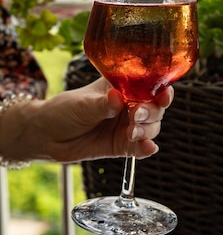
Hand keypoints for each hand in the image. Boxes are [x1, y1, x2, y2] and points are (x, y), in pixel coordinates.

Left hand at [1, 78, 173, 162]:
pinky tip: (148, 148)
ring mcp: (126, 125)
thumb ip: (102, 104)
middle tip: (137, 115)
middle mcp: (128, 105)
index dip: (160, 89)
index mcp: (122, 86)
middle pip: (155, 107)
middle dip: (152, 111)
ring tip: (132, 133)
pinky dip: (146, 148)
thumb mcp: (82, 104)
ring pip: (151, 127)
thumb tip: (117, 98)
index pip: (148, 85)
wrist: (46, 137)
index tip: (163, 95)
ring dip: (147, 130)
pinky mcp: (122, 146)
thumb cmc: (63, 111)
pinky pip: (140, 148)